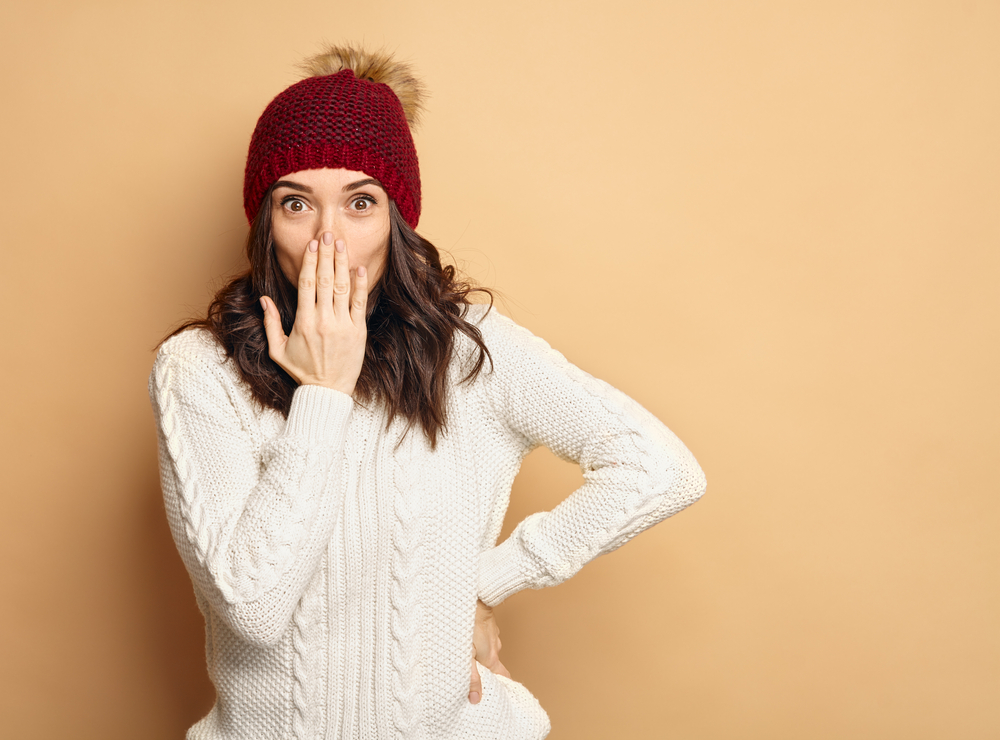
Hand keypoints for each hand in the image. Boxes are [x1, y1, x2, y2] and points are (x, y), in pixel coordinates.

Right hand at [260, 233, 368, 395]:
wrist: (328, 391)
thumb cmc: (302, 370)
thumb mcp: (278, 350)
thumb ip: (270, 323)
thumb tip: (263, 299)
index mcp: (303, 322)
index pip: (306, 284)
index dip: (309, 262)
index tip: (312, 245)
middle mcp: (323, 320)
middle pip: (324, 280)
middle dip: (326, 255)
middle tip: (327, 234)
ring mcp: (343, 325)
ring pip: (342, 288)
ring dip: (341, 264)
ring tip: (341, 244)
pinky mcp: (358, 331)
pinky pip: (359, 304)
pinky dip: (360, 285)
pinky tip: (359, 268)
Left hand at [469, 599, 509, 703]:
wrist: (472, 597)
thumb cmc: (468, 625)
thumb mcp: (466, 655)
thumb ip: (471, 677)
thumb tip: (476, 699)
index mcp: (491, 659)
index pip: (502, 677)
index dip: (500, 686)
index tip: (495, 693)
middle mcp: (495, 648)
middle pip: (494, 665)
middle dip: (487, 672)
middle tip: (478, 680)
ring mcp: (492, 635)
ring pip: (488, 650)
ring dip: (480, 656)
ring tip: (468, 659)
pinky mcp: (487, 625)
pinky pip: (485, 638)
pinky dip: (478, 643)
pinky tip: (468, 641)